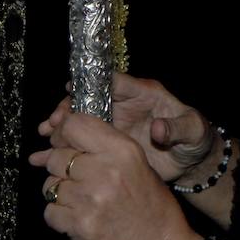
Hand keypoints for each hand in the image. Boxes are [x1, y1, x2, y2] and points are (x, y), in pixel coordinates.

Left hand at [29, 111, 200, 239]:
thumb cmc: (149, 203)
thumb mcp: (136, 162)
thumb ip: (104, 144)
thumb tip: (62, 131)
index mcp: (123, 150)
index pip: (75, 125)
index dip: (63, 130)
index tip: (62, 137)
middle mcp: (105, 171)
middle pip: (57, 156)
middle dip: (61, 165)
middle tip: (75, 175)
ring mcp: (90, 199)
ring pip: (50, 185)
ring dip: (60, 190)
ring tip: (81, 197)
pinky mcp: (79, 225)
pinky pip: (50, 211)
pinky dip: (59, 213)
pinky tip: (78, 214)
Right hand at [39, 73, 214, 184]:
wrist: (191, 159)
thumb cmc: (194, 137)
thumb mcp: (192, 130)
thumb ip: (177, 128)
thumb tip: (158, 128)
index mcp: (143, 93)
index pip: (114, 81)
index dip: (91, 82)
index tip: (69, 89)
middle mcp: (124, 104)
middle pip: (90, 98)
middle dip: (70, 107)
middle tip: (54, 121)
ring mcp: (114, 123)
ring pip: (81, 119)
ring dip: (62, 125)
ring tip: (46, 134)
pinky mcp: (107, 143)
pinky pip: (81, 141)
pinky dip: (64, 145)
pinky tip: (45, 153)